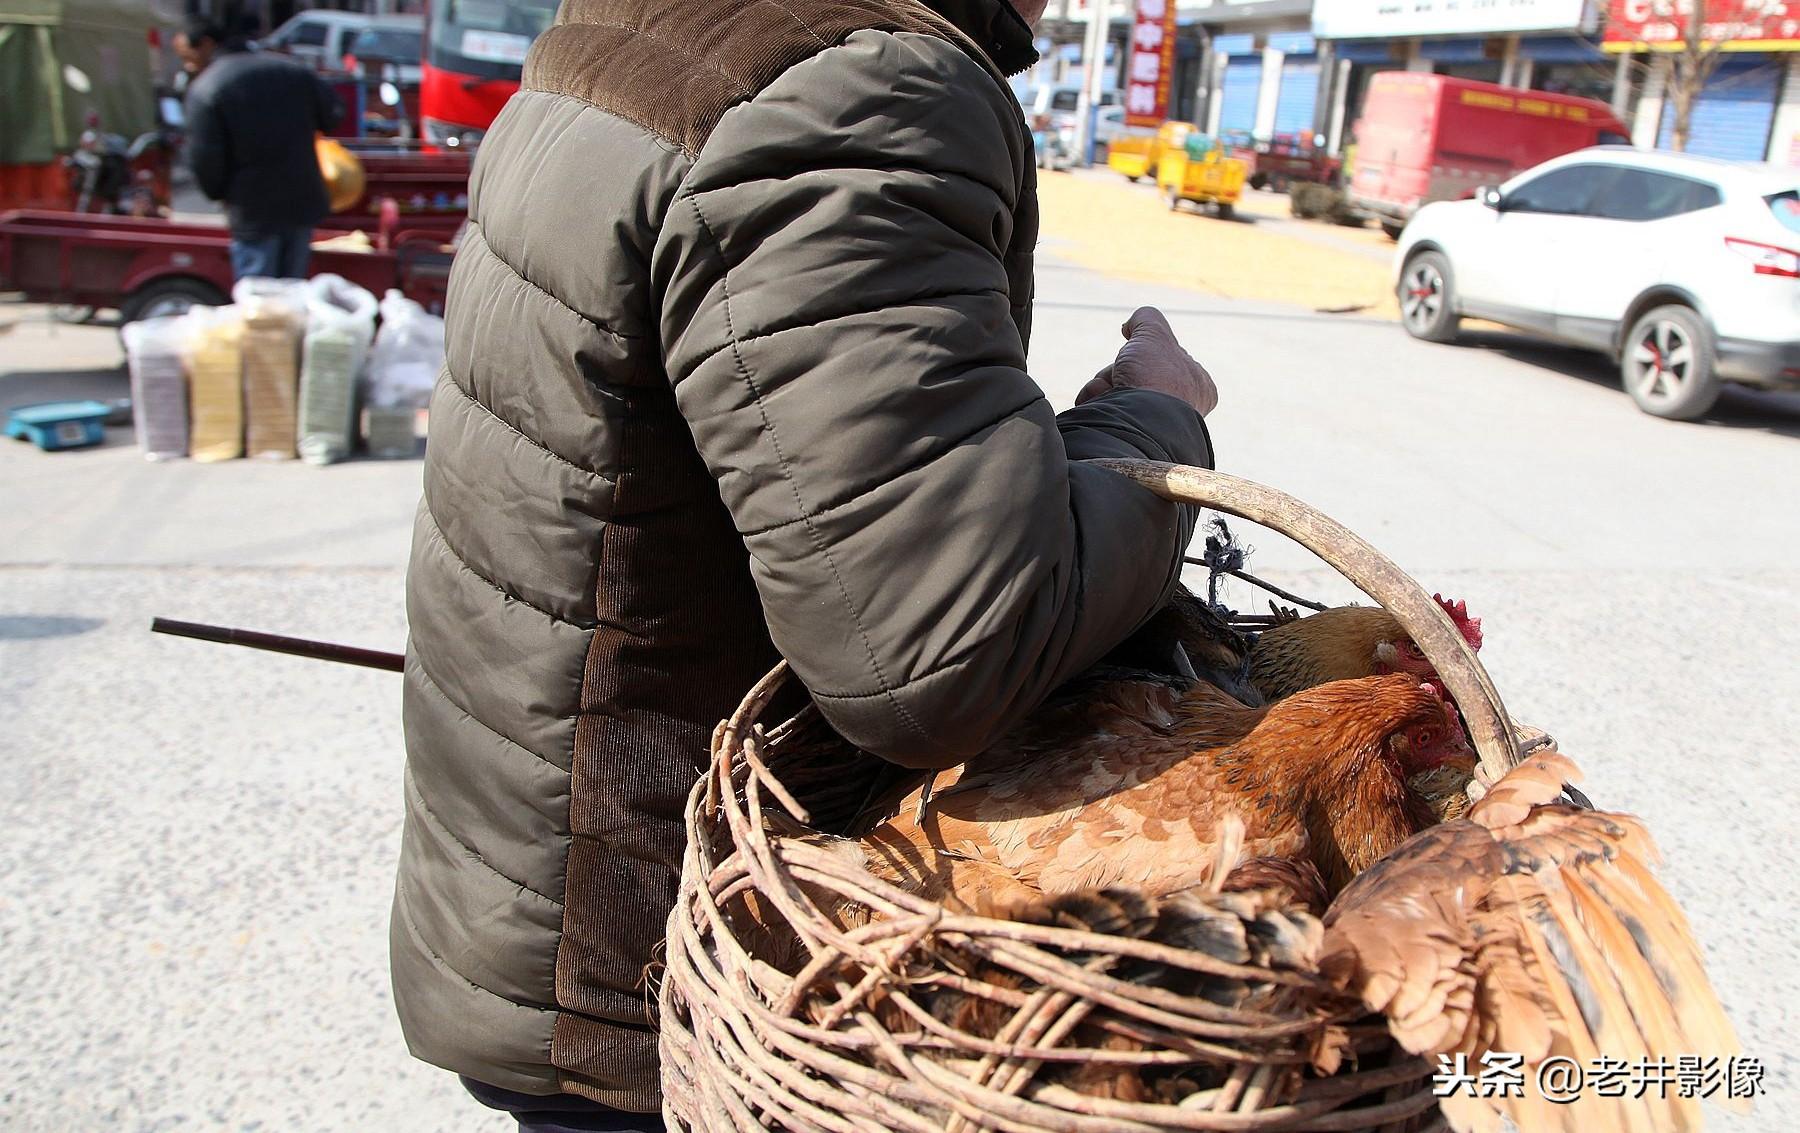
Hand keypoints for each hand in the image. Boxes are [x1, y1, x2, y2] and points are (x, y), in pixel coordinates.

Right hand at [1076, 306, 1217, 417]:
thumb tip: (1129, 326)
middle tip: (1119, 373)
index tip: (1139, 354)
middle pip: (1134, 372)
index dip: (1142, 350)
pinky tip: (1096, 402)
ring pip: (1115, 389)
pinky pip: (1104, 408)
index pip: (1160, 357)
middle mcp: (1178, 407)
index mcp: (1196, 385)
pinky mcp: (1125, 436)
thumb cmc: (1155, 379)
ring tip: (1102, 392)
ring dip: (1101, 385)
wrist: (1139, 425)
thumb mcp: (1153, 334)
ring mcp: (1151, 425)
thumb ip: (1146, 319)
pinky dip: (1094, 400)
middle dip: (1115, 370)